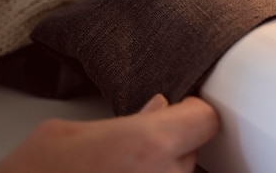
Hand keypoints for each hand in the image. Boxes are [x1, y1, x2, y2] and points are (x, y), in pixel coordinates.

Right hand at [0, 95, 217, 172]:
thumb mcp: (69, 134)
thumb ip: (125, 120)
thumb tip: (157, 108)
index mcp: (148, 145)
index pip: (205, 119)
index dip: (192, 112)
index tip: (181, 111)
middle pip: (193, 152)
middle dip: (172, 144)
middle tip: (139, 145)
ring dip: (160, 170)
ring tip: (122, 170)